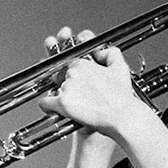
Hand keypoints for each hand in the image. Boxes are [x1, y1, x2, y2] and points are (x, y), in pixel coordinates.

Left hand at [38, 24, 145, 140]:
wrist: (121, 116)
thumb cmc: (121, 96)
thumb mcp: (120, 67)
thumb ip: (110, 53)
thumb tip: (99, 52)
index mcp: (83, 64)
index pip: (69, 65)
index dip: (73, 74)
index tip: (77, 81)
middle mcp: (72, 73)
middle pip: (60, 77)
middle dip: (67, 84)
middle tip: (78, 94)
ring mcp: (66, 88)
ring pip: (55, 90)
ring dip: (62, 96)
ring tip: (76, 104)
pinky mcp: (62, 103)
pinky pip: (45, 103)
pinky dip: (47, 107)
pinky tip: (53, 110)